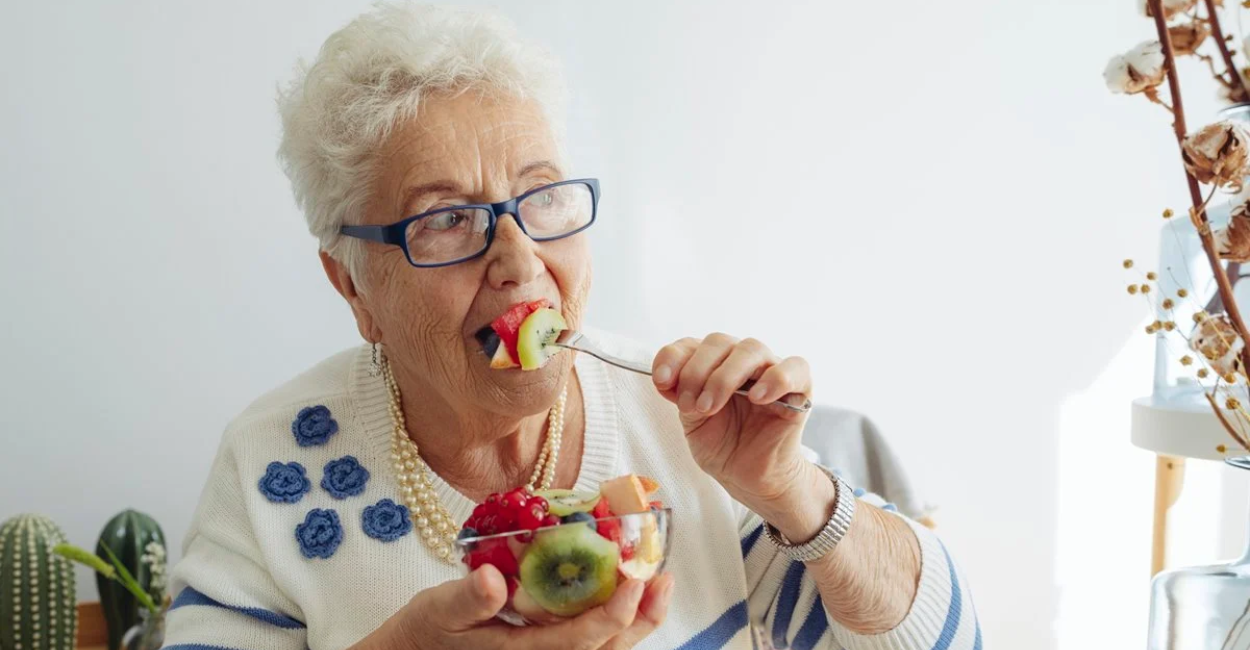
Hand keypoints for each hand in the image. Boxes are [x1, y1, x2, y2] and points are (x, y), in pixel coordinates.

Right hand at [355, 565, 673, 649]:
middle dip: (641, 617)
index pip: (582, 641)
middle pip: (607, 649)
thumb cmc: (426, 631)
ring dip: (636, 618)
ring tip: (658, 582)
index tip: (636, 579)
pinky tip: (625, 590)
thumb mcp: (438, 610)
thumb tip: (492, 578)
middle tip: (663, 577)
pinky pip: (590, 641)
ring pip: (605, 648)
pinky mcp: (546, 648)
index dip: (615, 613)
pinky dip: (614, 619)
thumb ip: (467, 598)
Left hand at [652, 334, 818, 530]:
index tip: (662, 382)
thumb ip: (681, 396)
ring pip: (751, 349)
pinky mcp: (800, 388)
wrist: (748, 477)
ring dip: (725, 377)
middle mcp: (741, 361)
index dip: (673, 357)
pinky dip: (775, 378)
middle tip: (691, 406)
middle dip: (697, 372)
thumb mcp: (691, 422)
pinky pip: (795, 367)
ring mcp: (770, 371)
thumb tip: (666, 378)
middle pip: (719, 342)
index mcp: (712, 364)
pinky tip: (757, 398)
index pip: (691, 344)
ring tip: (711, 406)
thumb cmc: (723, 446)